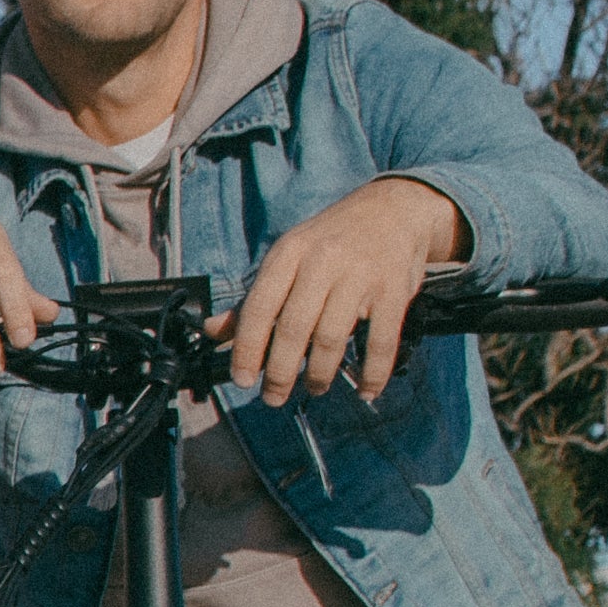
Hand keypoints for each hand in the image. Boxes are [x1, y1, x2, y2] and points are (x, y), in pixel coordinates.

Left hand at [223, 178, 462, 402]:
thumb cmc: (332, 240)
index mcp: (289, 253)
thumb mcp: (288, 257)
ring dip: (320, 374)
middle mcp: (322, 262)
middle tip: (273, 397)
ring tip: (314, 387)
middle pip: (294, 329)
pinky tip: (365, 390)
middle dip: (280, 373)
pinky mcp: (394, 291)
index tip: (242, 379)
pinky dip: (373, 373)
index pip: (259, 308)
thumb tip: (212, 331)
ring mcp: (360, 276)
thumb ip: (254, 298)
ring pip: (332, 339)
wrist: (395, 209)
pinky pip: (380, 342)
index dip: (247, 349)